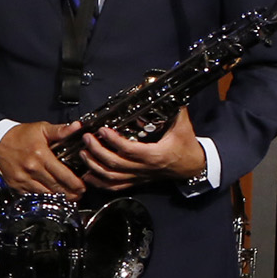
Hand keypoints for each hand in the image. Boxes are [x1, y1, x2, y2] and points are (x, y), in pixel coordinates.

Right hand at [0, 120, 89, 196]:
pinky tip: (51, 198)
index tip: (82, 187)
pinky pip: (32, 196)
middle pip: (56, 187)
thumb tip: (77, 126)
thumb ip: (60, 130)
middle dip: (70, 194)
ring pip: (45, 195)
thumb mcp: (41, 128)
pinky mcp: (16, 185)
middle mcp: (32, 169)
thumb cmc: (20, 135)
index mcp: (40, 155)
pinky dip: (43, 199)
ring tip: (69, 198)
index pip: (62, 174)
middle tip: (79, 195)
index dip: (75, 183)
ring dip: (59, 198)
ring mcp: (23, 179)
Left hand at [74, 105, 205, 189]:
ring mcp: (139, 176)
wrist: (193, 166)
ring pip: (112, 178)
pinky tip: (88, 176)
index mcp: (154, 155)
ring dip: (95, 166)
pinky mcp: (136, 181)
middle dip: (97, 151)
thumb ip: (174, 109)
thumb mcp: (182, 126)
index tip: (102, 130)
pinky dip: (100, 183)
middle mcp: (144, 168)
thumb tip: (166, 91)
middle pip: (115, 164)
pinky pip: (115, 186)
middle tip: (87, 138)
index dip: (114, 141)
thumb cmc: (186, 146)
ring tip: (83, 153)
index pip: (129, 150)